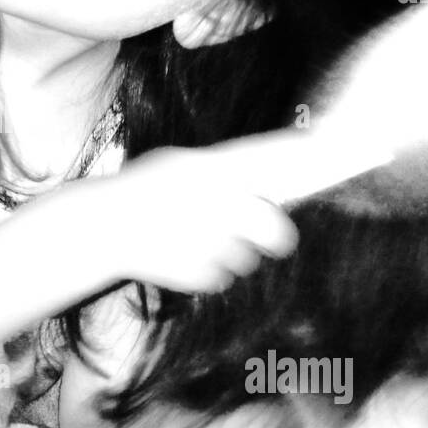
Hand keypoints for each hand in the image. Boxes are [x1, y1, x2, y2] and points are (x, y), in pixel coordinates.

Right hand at [93, 139, 300, 292]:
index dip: (304, 154)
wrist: (103, 227)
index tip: (324, 149)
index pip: (272, 157)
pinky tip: (184, 255)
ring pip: (247, 258)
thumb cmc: (139, 189)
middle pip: (278, 230)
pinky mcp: (202, 273)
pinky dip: (208, 271)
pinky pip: (221, 277)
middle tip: (270, 237)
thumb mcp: (177, 163)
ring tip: (198, 240)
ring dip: (233, 253)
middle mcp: (221, 203)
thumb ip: (219, 168)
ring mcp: (213, 242)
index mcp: (214, 168)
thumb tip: (262, 180)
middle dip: (274, 234)